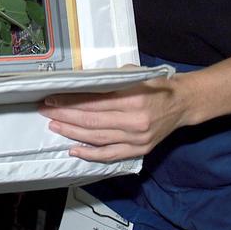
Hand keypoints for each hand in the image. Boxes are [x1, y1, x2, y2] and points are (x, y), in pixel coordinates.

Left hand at [38, 75, 194, 162]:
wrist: (183, 103)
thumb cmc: (158, 85)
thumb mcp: (135, 74)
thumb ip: (111, 80)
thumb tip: (82, 82)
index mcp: (134, 99)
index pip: (94, 102)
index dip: (70, 101)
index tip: (53, 98)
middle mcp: (135, 122)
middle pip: (91, 121)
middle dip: (65, 115)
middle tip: (47, 111)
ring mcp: (137, 139)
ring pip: (97, 138)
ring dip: (72, 133)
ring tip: (55, 126)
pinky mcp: (139, 150)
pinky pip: (110, 154)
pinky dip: (90, 154)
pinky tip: (73, 149)